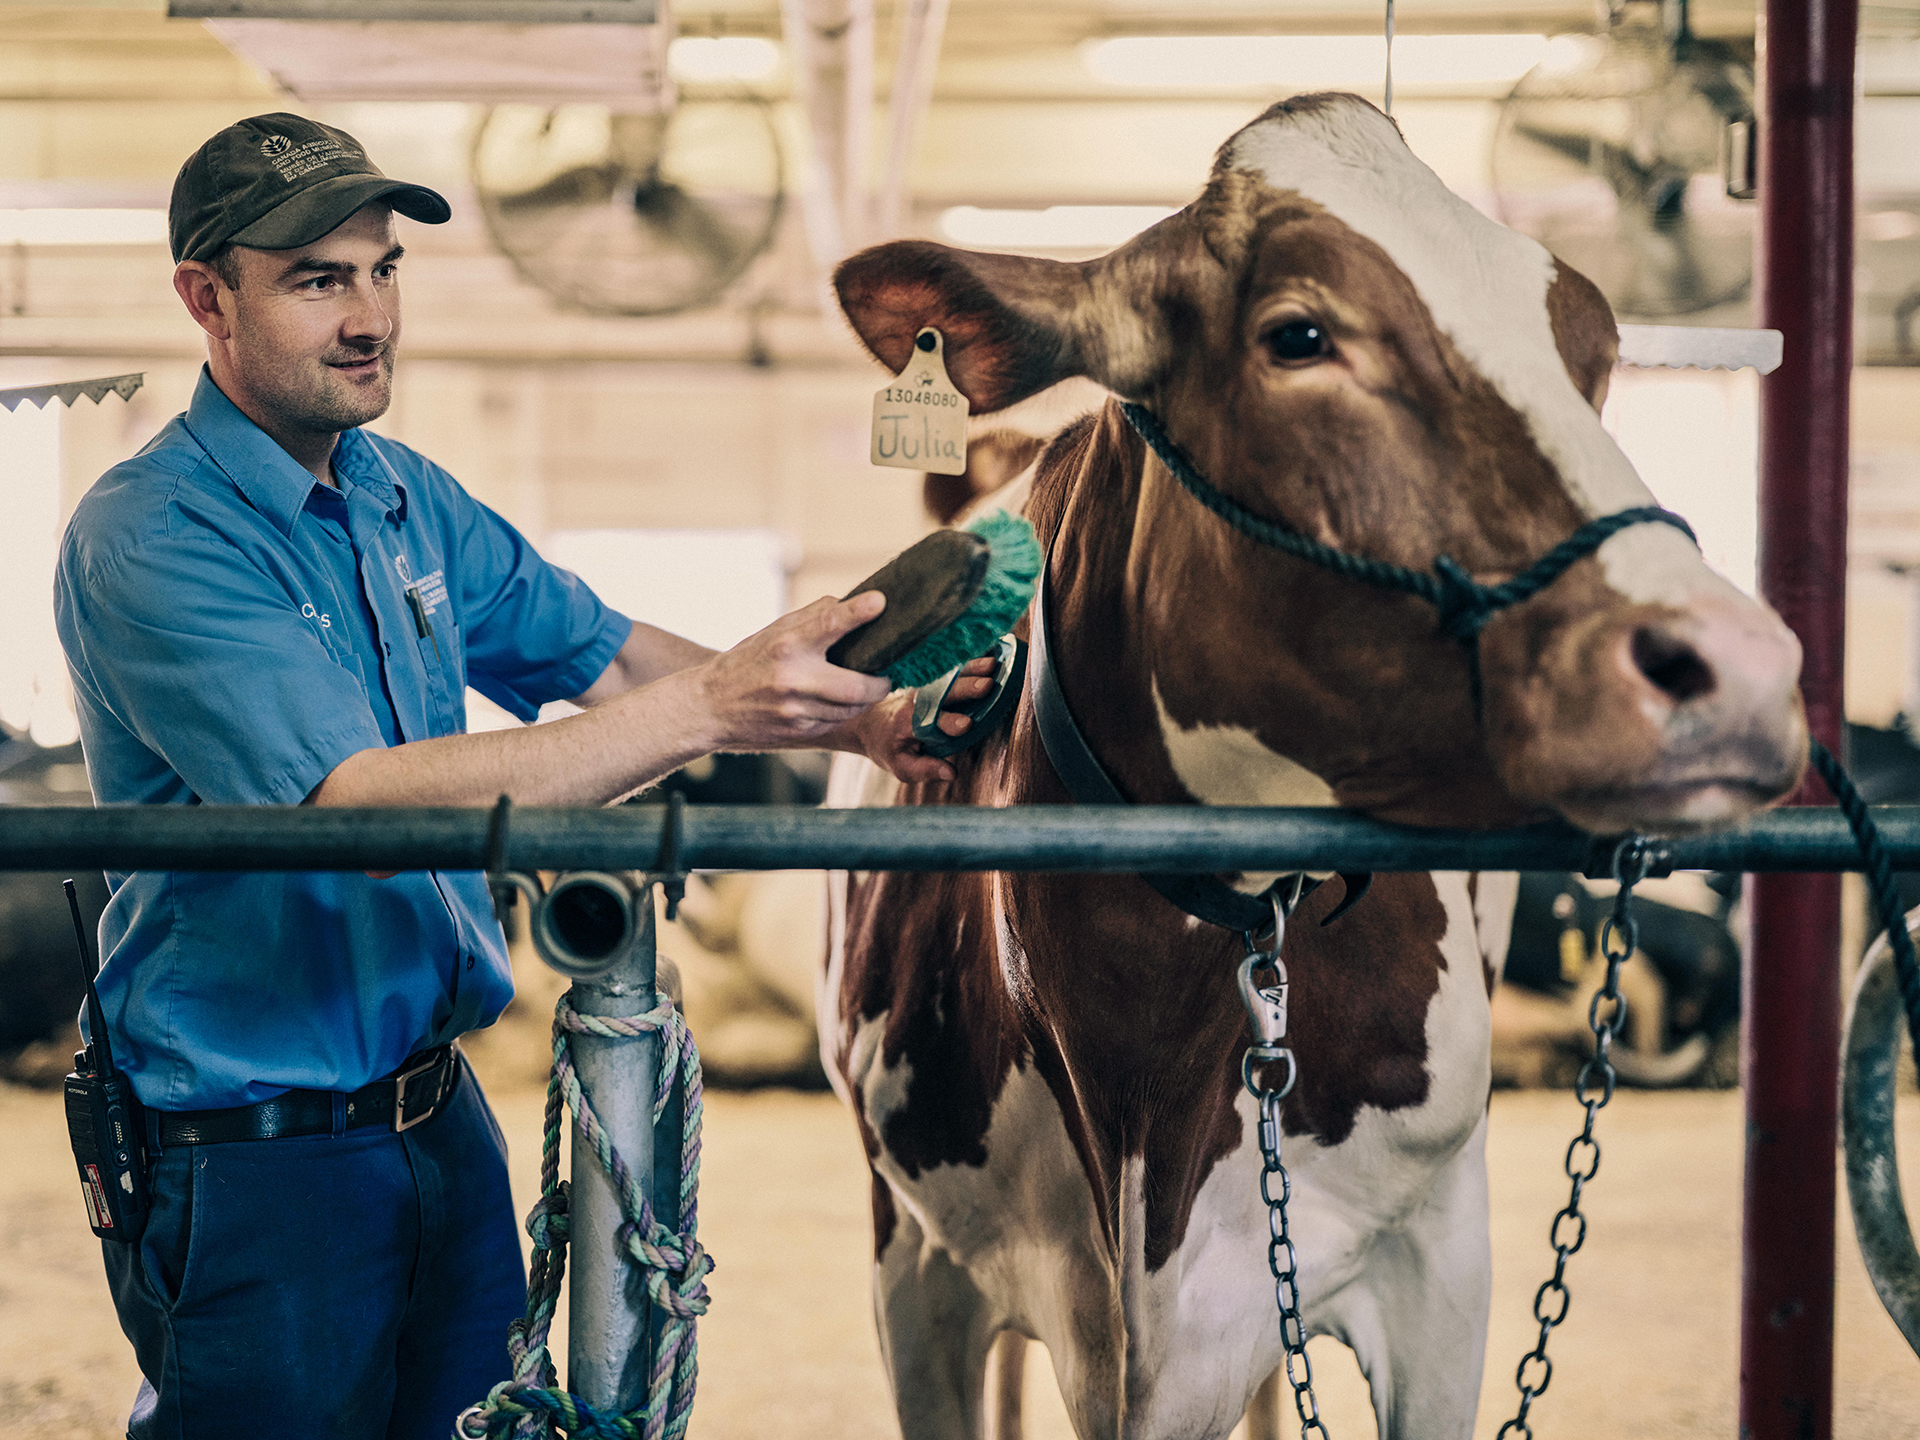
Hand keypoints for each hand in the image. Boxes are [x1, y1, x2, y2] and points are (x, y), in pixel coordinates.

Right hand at [695, 593, 894, 750]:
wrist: (710, 707)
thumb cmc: (747, 662)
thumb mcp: (772, 632)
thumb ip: (812, 618)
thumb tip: (850, 605)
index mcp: (786, 645)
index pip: (828, 624)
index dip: (857, 613)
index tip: (879, 602)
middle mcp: (793, 679)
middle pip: (856, 687)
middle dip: (880, 684)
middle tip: (885, 676)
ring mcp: (795, 711)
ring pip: (851, 709)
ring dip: (863, 699)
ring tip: (863, 687)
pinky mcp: (798, 732)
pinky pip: (835, 722)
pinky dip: (842, 712)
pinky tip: (833, 702)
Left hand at [836, 653, 999, 784]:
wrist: (872, 720)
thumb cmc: (889, 746)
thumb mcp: (901, 765)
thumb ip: (925, 769)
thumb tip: (951, 773)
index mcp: (908, 723)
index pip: (929, 721)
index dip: (948, 722)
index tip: (966, 724)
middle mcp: (917, 701)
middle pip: (943, 692)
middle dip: (965, 688)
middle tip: (987, 685)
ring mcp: (925, 686)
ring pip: (949, 675)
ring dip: (971, 668)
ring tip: (993, 664)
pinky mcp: (932, 678)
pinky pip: (950, 667)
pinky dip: (968, 659)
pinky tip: (987, 651)